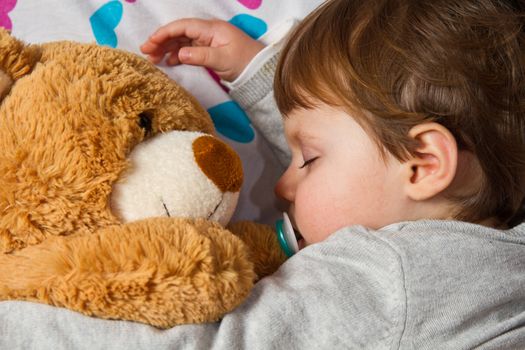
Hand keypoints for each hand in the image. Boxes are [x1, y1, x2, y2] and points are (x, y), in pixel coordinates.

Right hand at [140, 18, 264, 81]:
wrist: (260, 71)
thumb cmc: (245, 62)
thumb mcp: (223, 60)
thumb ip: (200, 56)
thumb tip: (179, 54)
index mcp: (211, 29)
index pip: (183, 27)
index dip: (165, 33)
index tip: (151, 42)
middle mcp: (208, 32)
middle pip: (179, 33)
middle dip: (161, 41)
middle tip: (146, 53)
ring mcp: (208, 41)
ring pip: (182, 41)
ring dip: (167, 49)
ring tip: (153, 59)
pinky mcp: (209, 51)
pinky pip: (188, 50)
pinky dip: (177, 55)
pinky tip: (168, 62)